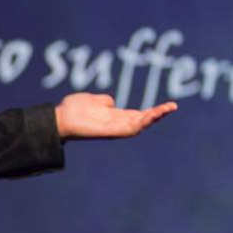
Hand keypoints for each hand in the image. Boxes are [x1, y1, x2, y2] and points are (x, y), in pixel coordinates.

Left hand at [54, 93, 176, 140]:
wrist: (59, 118)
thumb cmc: (72, 109)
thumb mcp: (92, 100)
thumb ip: (104, 101)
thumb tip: (111, 102)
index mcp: (114, 117)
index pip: (137, 115)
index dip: (152, 111)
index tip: (167, 105)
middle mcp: (116, 124)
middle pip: (142, 121)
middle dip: (158, 114)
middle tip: (173, 106)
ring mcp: (113, 129)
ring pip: (139, 126)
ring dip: (154, 118)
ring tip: (167, 109)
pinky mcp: (109, 132)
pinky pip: (129, 129)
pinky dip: (141, 122)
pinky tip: (151, 115)